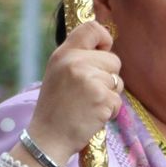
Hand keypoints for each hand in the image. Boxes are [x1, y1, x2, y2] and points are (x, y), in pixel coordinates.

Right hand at [26, 19, 122, 166]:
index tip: (102, 52)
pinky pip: (118, 100)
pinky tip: (92, 116)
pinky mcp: (101, 98)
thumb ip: (76, 58)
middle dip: (108, 77)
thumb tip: (104, 47)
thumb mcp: (57, 73)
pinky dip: (110, 111)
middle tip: (89, 92)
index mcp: (63, 54)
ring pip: (117, 81)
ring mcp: (89, 79)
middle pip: (113, 59)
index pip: (92, 27)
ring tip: (88, 105)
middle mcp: (75, 62)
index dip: (104, 39)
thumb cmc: (54, 108)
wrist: (47, 138)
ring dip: (109, 95)